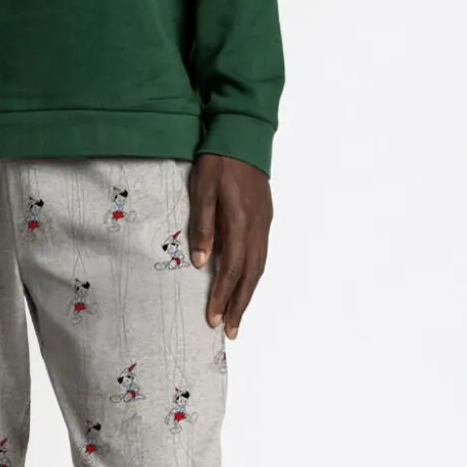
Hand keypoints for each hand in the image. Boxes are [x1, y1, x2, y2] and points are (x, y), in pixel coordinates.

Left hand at [188, 155, 273, 339]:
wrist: (243, 136)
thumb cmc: (218, 161)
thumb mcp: (201, 189)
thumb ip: (203, 225)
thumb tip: (202, 262)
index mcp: (240, 221)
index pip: (232, 268)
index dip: (223, 295)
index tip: (213, 318)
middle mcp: (257, 227)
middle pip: (250, 276)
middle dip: (239, 305)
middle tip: (228, 330)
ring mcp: (264, 224)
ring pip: (259, 268)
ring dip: (247, 295)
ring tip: (237, 317)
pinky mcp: (265, 220)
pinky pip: (261, 256)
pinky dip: (253, 277)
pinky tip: (245, 285)